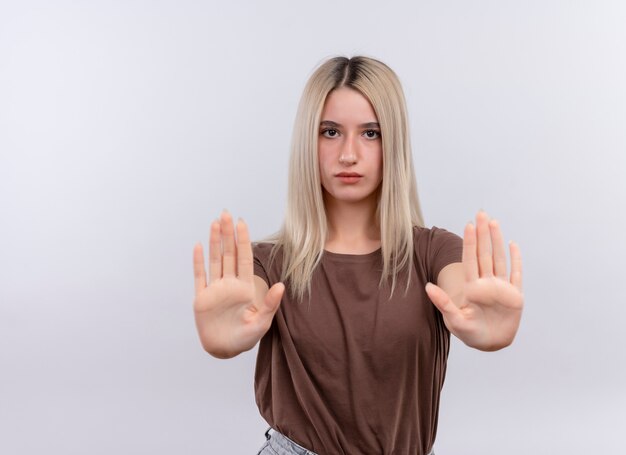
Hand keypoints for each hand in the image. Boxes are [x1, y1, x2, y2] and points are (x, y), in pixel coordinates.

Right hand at [192, 211, 283, 357]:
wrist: (225, 350)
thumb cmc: (245, 338)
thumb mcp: (262, 322)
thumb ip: (270, 304)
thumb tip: (282, 285)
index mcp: (245, 287)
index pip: (244, 258)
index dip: (243, 240)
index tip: (242, 223)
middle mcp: (229, 284)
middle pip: (228, 254)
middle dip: (227, 234)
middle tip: (226, 214)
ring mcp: (215, 289)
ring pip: (215, 260)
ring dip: (214, 242)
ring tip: (214, 223)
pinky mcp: (201, 298)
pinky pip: (199, 276)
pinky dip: (198, 262)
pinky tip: (198, 246)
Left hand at [425, 211, 522, 350]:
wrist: (489, 344)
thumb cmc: (469, 333)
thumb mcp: (453, 319)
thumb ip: (442, 302)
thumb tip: (427, 286)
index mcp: (471, 287)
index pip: (470, 259)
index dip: (470, 242)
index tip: (468, 225)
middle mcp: (486, 283)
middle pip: (484, 253)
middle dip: (483, 234)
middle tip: (481, 213)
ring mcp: (501, 288)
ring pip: (499, 259)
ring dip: (497, 240)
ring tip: (494, 222)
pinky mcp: (514, 296)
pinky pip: (516, 274)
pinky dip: (516, 260)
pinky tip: (513, 245)